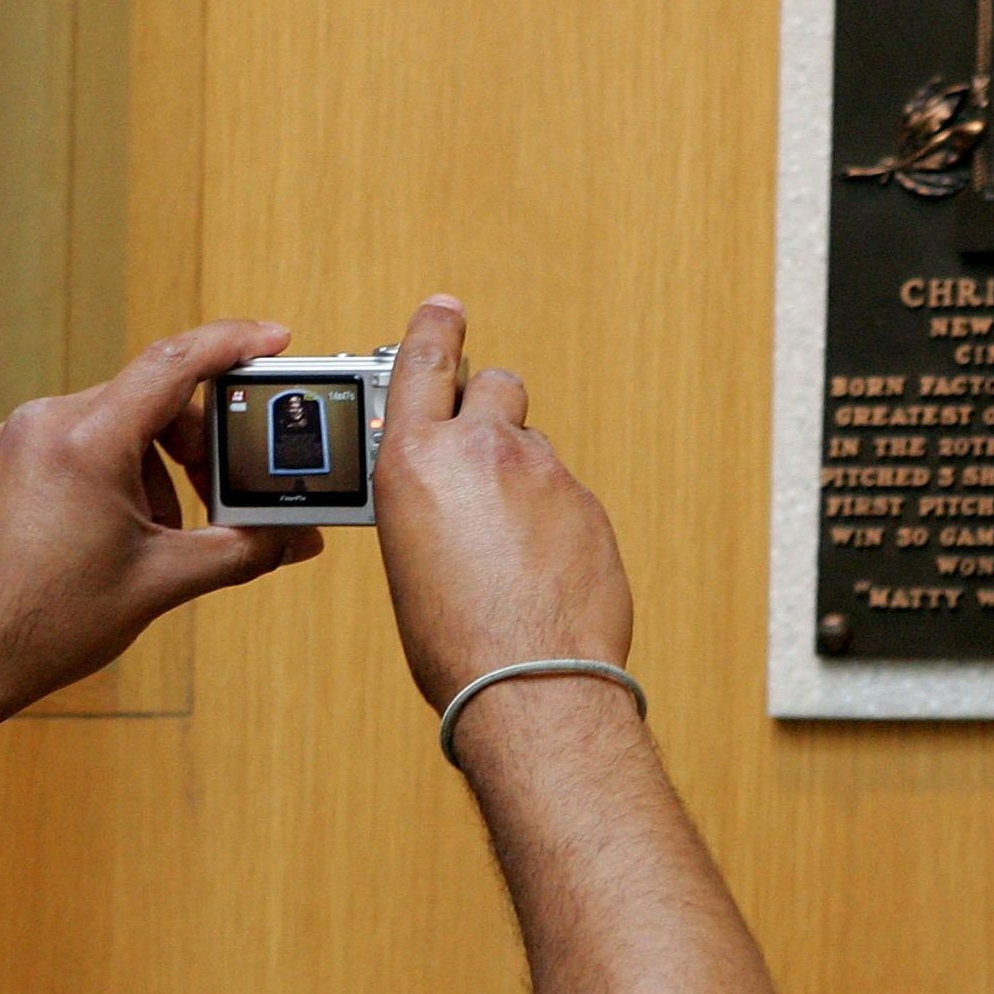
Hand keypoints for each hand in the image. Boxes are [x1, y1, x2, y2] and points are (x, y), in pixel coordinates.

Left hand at [0, 319, 322, 805]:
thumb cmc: (41, 624)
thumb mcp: (159, 584)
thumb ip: (241, 550)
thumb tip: (297, 538)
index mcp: (87, 440)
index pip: (175, 364)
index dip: (234, 344)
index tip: (275, 339)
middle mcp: (47, 422)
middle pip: (152, 400)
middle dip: (200, 444)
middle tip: (226, 495)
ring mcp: (19, 438)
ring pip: (118, 426)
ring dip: (158, 469)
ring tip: (163, 538)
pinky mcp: (4, 460)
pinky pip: (80, 444)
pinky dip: (118, 475)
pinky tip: (121, 536)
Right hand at [372, 297, 632, 710]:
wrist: (529, 684)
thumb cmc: (452, 639)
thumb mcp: (405, 554)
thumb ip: (426, 495)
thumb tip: (445, 483)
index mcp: (417, 461)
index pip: (424, 360)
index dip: (434, 327)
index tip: (444, 309)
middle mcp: (482, 451)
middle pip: (494, 385)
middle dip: (487, 405)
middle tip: (478, 447)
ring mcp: (544, 473)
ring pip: (532, 443)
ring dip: (521, 471)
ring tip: (508, 537)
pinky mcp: (588, 504)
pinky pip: (566, 490)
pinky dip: (552, 514)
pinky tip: (541, 565)